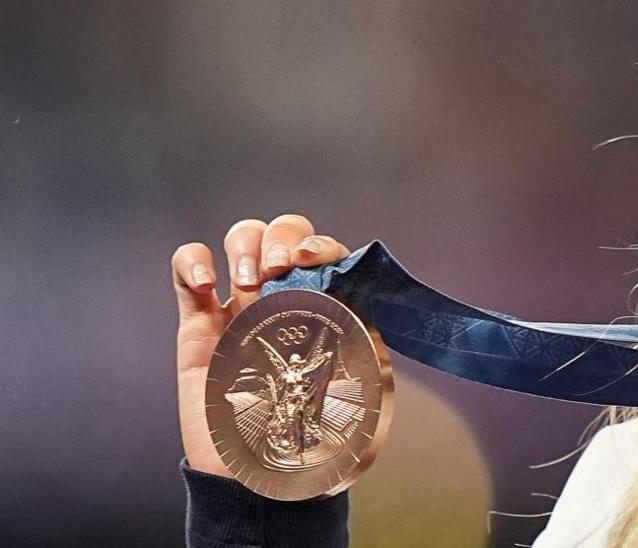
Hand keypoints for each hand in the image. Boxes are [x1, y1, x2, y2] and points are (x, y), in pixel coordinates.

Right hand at [171, 214, 351, 478]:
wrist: (251, 471)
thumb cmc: (305, 432)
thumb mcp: (349, 390)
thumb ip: (364, 356)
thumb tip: (384, 331)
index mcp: (323, 306)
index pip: (325, 252)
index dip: (320, 244)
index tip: (312, 260)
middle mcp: (283, 296)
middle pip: (284, 232)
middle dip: (283, 237)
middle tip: (280, 267)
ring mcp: (239, 303)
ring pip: (242, 239)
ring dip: (246, 245)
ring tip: (248, 280)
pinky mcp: (196, 320)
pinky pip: (187, 268)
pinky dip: (192, 261)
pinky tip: (205, 285)